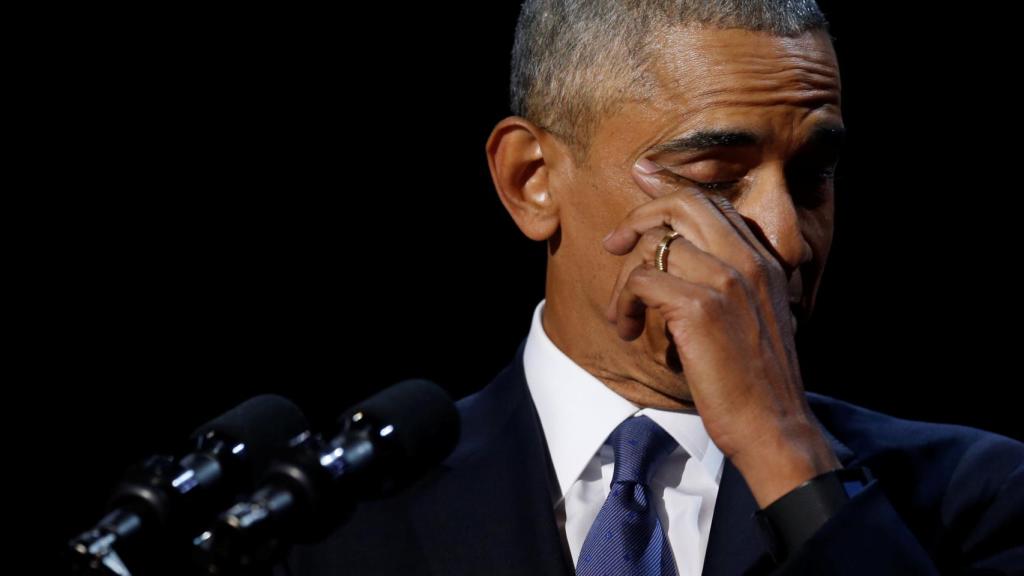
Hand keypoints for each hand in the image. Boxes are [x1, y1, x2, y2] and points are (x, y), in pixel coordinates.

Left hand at [602, 160, 840, 506]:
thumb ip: (726, 283)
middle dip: (640, 214)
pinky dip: (624, 305)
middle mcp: (749, 261)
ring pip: (655, 246)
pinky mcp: (700, 307)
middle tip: (613, 242)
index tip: (642, 178)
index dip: (670, 188)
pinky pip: (642, 280)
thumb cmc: (755, 382)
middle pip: (684, 204)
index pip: (713, 203)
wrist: (774, 426)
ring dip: (625, 282)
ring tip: (625, 317)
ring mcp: (727, 280)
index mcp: (765, 261)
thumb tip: (678, 259)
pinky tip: (630, 331)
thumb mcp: (752, 319)